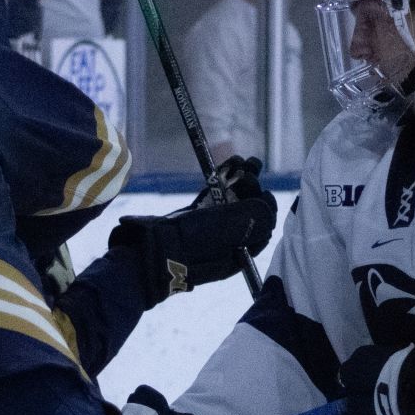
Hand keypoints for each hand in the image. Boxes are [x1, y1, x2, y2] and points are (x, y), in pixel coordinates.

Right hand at [108, 157, 276, 303]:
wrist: (147, 254)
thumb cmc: (189, 244)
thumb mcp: (226, 230)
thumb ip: (251, 217)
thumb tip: (267, 203)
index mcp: (238, 253)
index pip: (262, 228)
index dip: (266, 206)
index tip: (263, 189)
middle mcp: (226, 244)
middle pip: (246, 212)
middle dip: (252, 189)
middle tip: (249, 171)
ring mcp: (207, 232)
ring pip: (229, 203)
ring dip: (238, 180)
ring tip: (243, 160)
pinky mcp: (190, 221)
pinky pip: (211, 199)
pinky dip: (220, 181)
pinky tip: (228, 163)